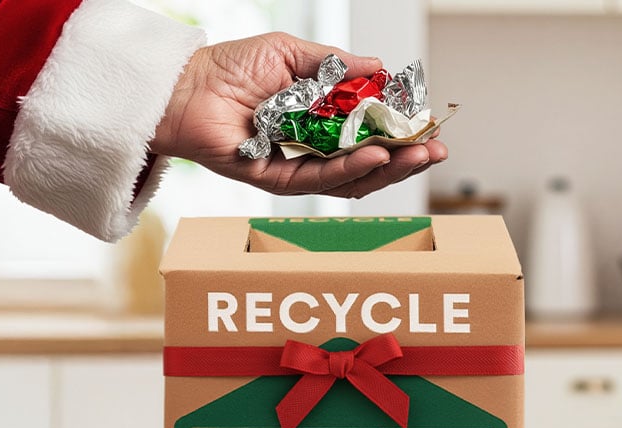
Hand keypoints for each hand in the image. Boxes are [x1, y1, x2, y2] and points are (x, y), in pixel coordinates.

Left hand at [149, 32, 446, 198]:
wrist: (185, 86)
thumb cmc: (230, 67)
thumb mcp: (292, 53)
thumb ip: (337, 65)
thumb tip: (382, 67)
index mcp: (320, 118)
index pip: (371, 131)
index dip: (402, 130)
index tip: (431, 125)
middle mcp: (312, 147)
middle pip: (369, 161)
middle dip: (407, 157)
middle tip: (436, 149)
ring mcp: (295, 165)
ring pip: (351, 177)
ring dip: (387, 168)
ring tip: (416, 155)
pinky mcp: (275, 179)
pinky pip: (318, 180)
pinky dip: (349, 170)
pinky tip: (375, 156)